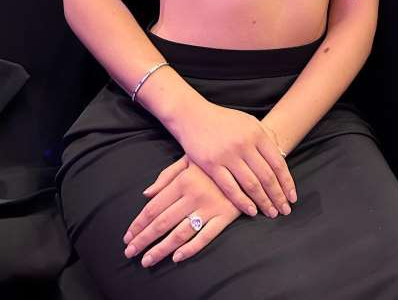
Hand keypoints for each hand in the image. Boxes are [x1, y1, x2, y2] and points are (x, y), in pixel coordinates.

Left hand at [123, 156, 238, 266]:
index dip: (138, 224)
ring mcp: (210, 207)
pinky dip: (191, 248)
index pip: (154, 207)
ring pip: (180, 233)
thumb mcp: (189, 159)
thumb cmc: (215, 158)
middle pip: (163, 222)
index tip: (127, 237)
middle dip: (143, 240)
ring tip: (147, 260)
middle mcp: (194, 195)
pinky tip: (177, 257)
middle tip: (130, 253)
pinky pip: (206, 236)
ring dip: (161, 249)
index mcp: (184, 180)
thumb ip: (166, 176)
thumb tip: (146, 194)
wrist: (249, 158)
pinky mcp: (226, 215)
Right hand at [172, 97, 295, 219]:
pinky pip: (230, 188)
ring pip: (252, 185)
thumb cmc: (223, 120)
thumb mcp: (248, 122)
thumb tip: (282, 154)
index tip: (292, 197)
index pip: (278, 163)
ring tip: (271, 213)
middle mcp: (245, 144)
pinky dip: (243, 202)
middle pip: (267, 176)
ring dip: (264, 202)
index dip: (287, 182)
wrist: (192, 115)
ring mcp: (228, 155)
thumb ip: (266, 136)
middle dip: (278, 196)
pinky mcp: (211, 165)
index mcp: (257, 133)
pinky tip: (252, 211)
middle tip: (285, 210)